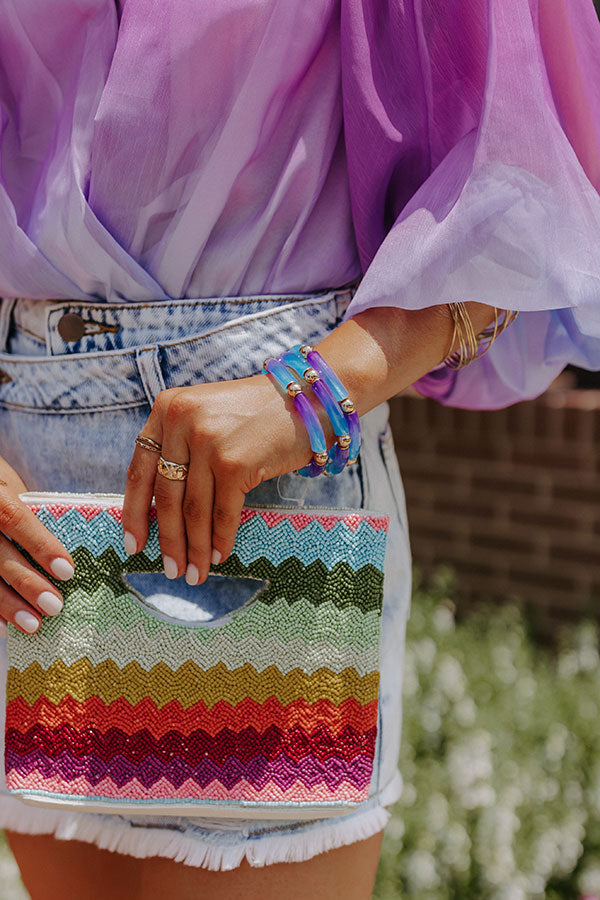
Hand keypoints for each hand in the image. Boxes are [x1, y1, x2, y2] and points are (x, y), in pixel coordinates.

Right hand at [0, 461, 74, 635]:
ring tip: (33, 624)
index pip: (15, 518)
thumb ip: (31, 513)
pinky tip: (5, 626)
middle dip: (27, 583)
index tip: (67, 571)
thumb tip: (70, 547)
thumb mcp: (12, 488)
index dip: (41, 545)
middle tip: (54, 606)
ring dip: (7, 605)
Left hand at [122, 374, 326, 584]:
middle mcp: (182, 420)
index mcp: (168, 408)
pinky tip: (218, 556)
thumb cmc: (261, 413)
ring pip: (193, 509)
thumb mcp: (208, 416)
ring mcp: (208, 440)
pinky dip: (220, 539)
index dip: (134, 512)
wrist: (312, 398)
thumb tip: (160, 512)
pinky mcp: (235, 462)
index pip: (141, 469)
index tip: (134, 544)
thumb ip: (182, 448)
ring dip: (193, 548)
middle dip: (168, 540)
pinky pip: (221, 513)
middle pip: (166, 495)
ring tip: (194, 573)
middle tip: (169, 569)